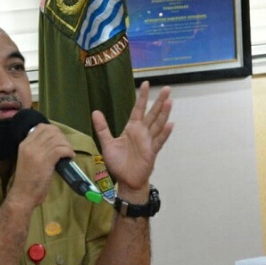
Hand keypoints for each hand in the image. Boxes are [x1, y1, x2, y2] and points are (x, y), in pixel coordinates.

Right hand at [7, 123, 74, 208]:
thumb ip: (36, 149)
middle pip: (51, 131)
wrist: (23, 195)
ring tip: (68, 153)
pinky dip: (68, 152)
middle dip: (62, 137)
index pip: (41, 127)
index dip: (54, 131)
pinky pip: (61, 149)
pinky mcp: (45, 161)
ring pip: (58, 139)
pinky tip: (70, 157)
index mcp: (24, 144)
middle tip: (66, 147)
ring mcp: (37, 152)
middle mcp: (30, 145)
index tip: (59, 140)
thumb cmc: (27, 181)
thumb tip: (53, 142)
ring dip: (67, 145)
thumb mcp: (28, 159)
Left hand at [92, 81, 172, 199]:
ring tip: (169, 101)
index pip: (138, 109)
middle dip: (159, 101)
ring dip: (164, 113)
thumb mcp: (107, 143)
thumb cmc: (118, 163)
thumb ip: (102, 128)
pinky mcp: (151, 152)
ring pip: (158, 124)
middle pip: (152, 113)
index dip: (142, 97)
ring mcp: (148, 141)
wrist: (126, 180)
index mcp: (132, 128)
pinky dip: (164, 133)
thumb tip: (95, 111)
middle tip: (166, 88)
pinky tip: (170, 125)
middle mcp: (142, 132)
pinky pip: (159, 141)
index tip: (146, 83)